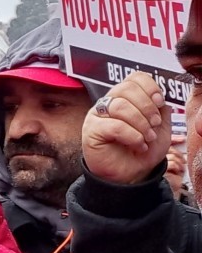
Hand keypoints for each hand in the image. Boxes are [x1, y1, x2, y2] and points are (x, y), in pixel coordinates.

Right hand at [83, 72, 169, 186]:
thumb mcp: (160, 128)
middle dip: (147, 107)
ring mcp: (97, 116)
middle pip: (127, 88)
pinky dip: (132, 136)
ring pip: (120, 106)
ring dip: (141, 123)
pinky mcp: (91, 131)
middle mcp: (109, 103)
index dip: (150, 88)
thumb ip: (161, 110)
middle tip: (154, 124)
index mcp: (125, 98)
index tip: (160, 103)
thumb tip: (160, 99)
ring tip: (147, 138)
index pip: (134, 78)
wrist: (131, 174)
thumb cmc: (142, 151)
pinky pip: (114, 126)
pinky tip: (138, 145)